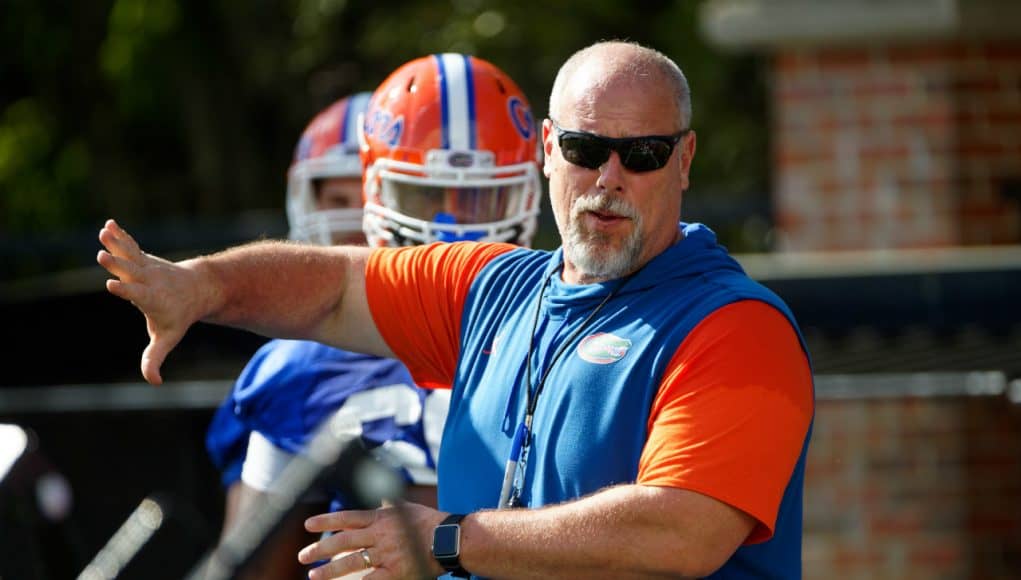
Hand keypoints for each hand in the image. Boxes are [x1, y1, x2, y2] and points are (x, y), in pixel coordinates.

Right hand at [96, 219, 210, 384]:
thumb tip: (154, 382)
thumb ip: (155, 358)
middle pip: (131, 271)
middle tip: (102, 256)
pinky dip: (120, 236)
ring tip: (104, 231)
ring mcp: (147, 267)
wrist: (199, 289)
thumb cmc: (178, 317)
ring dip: (117, 243)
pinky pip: (131, 245)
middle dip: (118, 264)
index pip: (137, 294)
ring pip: (130, 254)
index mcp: (152, 299)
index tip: (111, 284)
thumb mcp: (167, 338)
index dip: (125, 290)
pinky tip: (108, 224)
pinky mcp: (144, 258)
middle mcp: (149, 280)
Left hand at [299, 502, 446, 579]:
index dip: (326, 521)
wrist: (450, 538)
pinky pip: (370, 579)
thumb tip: (379, 501)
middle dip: (320, 549)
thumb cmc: (430, 523)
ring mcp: (386, 553)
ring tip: (314, 575)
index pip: (347, 517)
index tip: (307, 525)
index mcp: (382, 517)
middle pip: (343, 540)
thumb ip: (389, 507)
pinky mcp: (395, 571)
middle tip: (303, 556)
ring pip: (351, 561)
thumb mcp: (406, 508)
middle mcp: (380, 534)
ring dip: (330, 570)